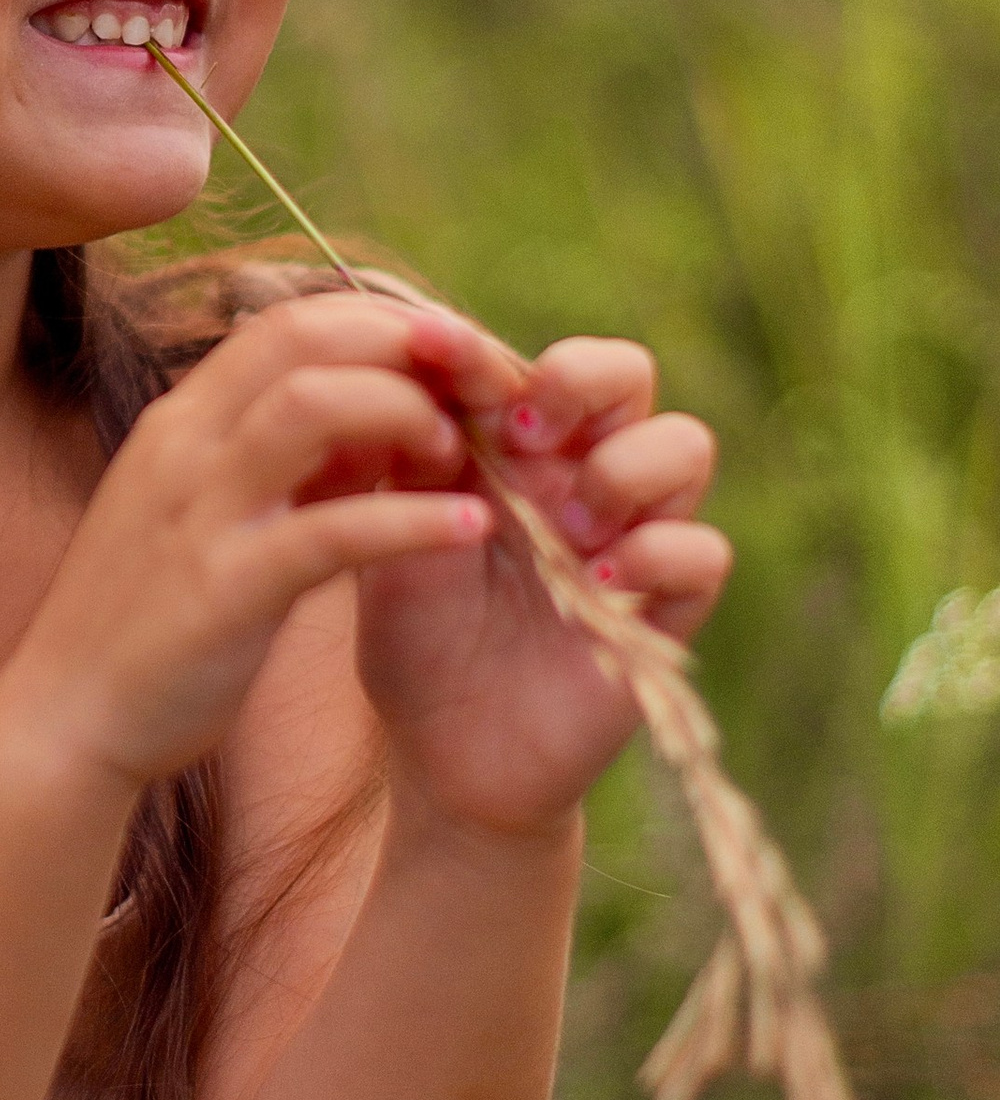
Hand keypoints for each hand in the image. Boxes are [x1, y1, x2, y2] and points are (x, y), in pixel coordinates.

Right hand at [12, 291, 503, 789]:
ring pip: (312, 406)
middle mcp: (184, 443)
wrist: (68, 717)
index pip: (290, 320)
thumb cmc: (153, 617)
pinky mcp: (225, 588)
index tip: (457, 355)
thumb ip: (289, 462)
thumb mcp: (217, 514)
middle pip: (305, 337)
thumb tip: (378, 419)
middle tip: (488, 378)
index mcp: (184, 420)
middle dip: (408, 342)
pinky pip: (331, 532)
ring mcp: (200, 510)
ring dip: (406, 411)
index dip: (385, 321)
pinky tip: (471, 530)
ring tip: (465, 449)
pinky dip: (410, 521)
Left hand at [355, 328, 729, 838]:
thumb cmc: (416, 630)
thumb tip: (402, 352)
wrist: (445, 752)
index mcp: (514, 445)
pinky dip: (658, 552)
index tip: (428, 347)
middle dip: (582, 380)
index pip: (521, 362)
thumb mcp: (396, 529)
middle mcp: (582, 475)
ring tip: (564, 525)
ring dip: (624, 468)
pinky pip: (703, 550)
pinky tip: (598, 581)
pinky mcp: (665, 610)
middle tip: (523, 428)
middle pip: (628, 375)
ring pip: (685, 445)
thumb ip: (409, 447)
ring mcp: (632, 537)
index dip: (480, 348)